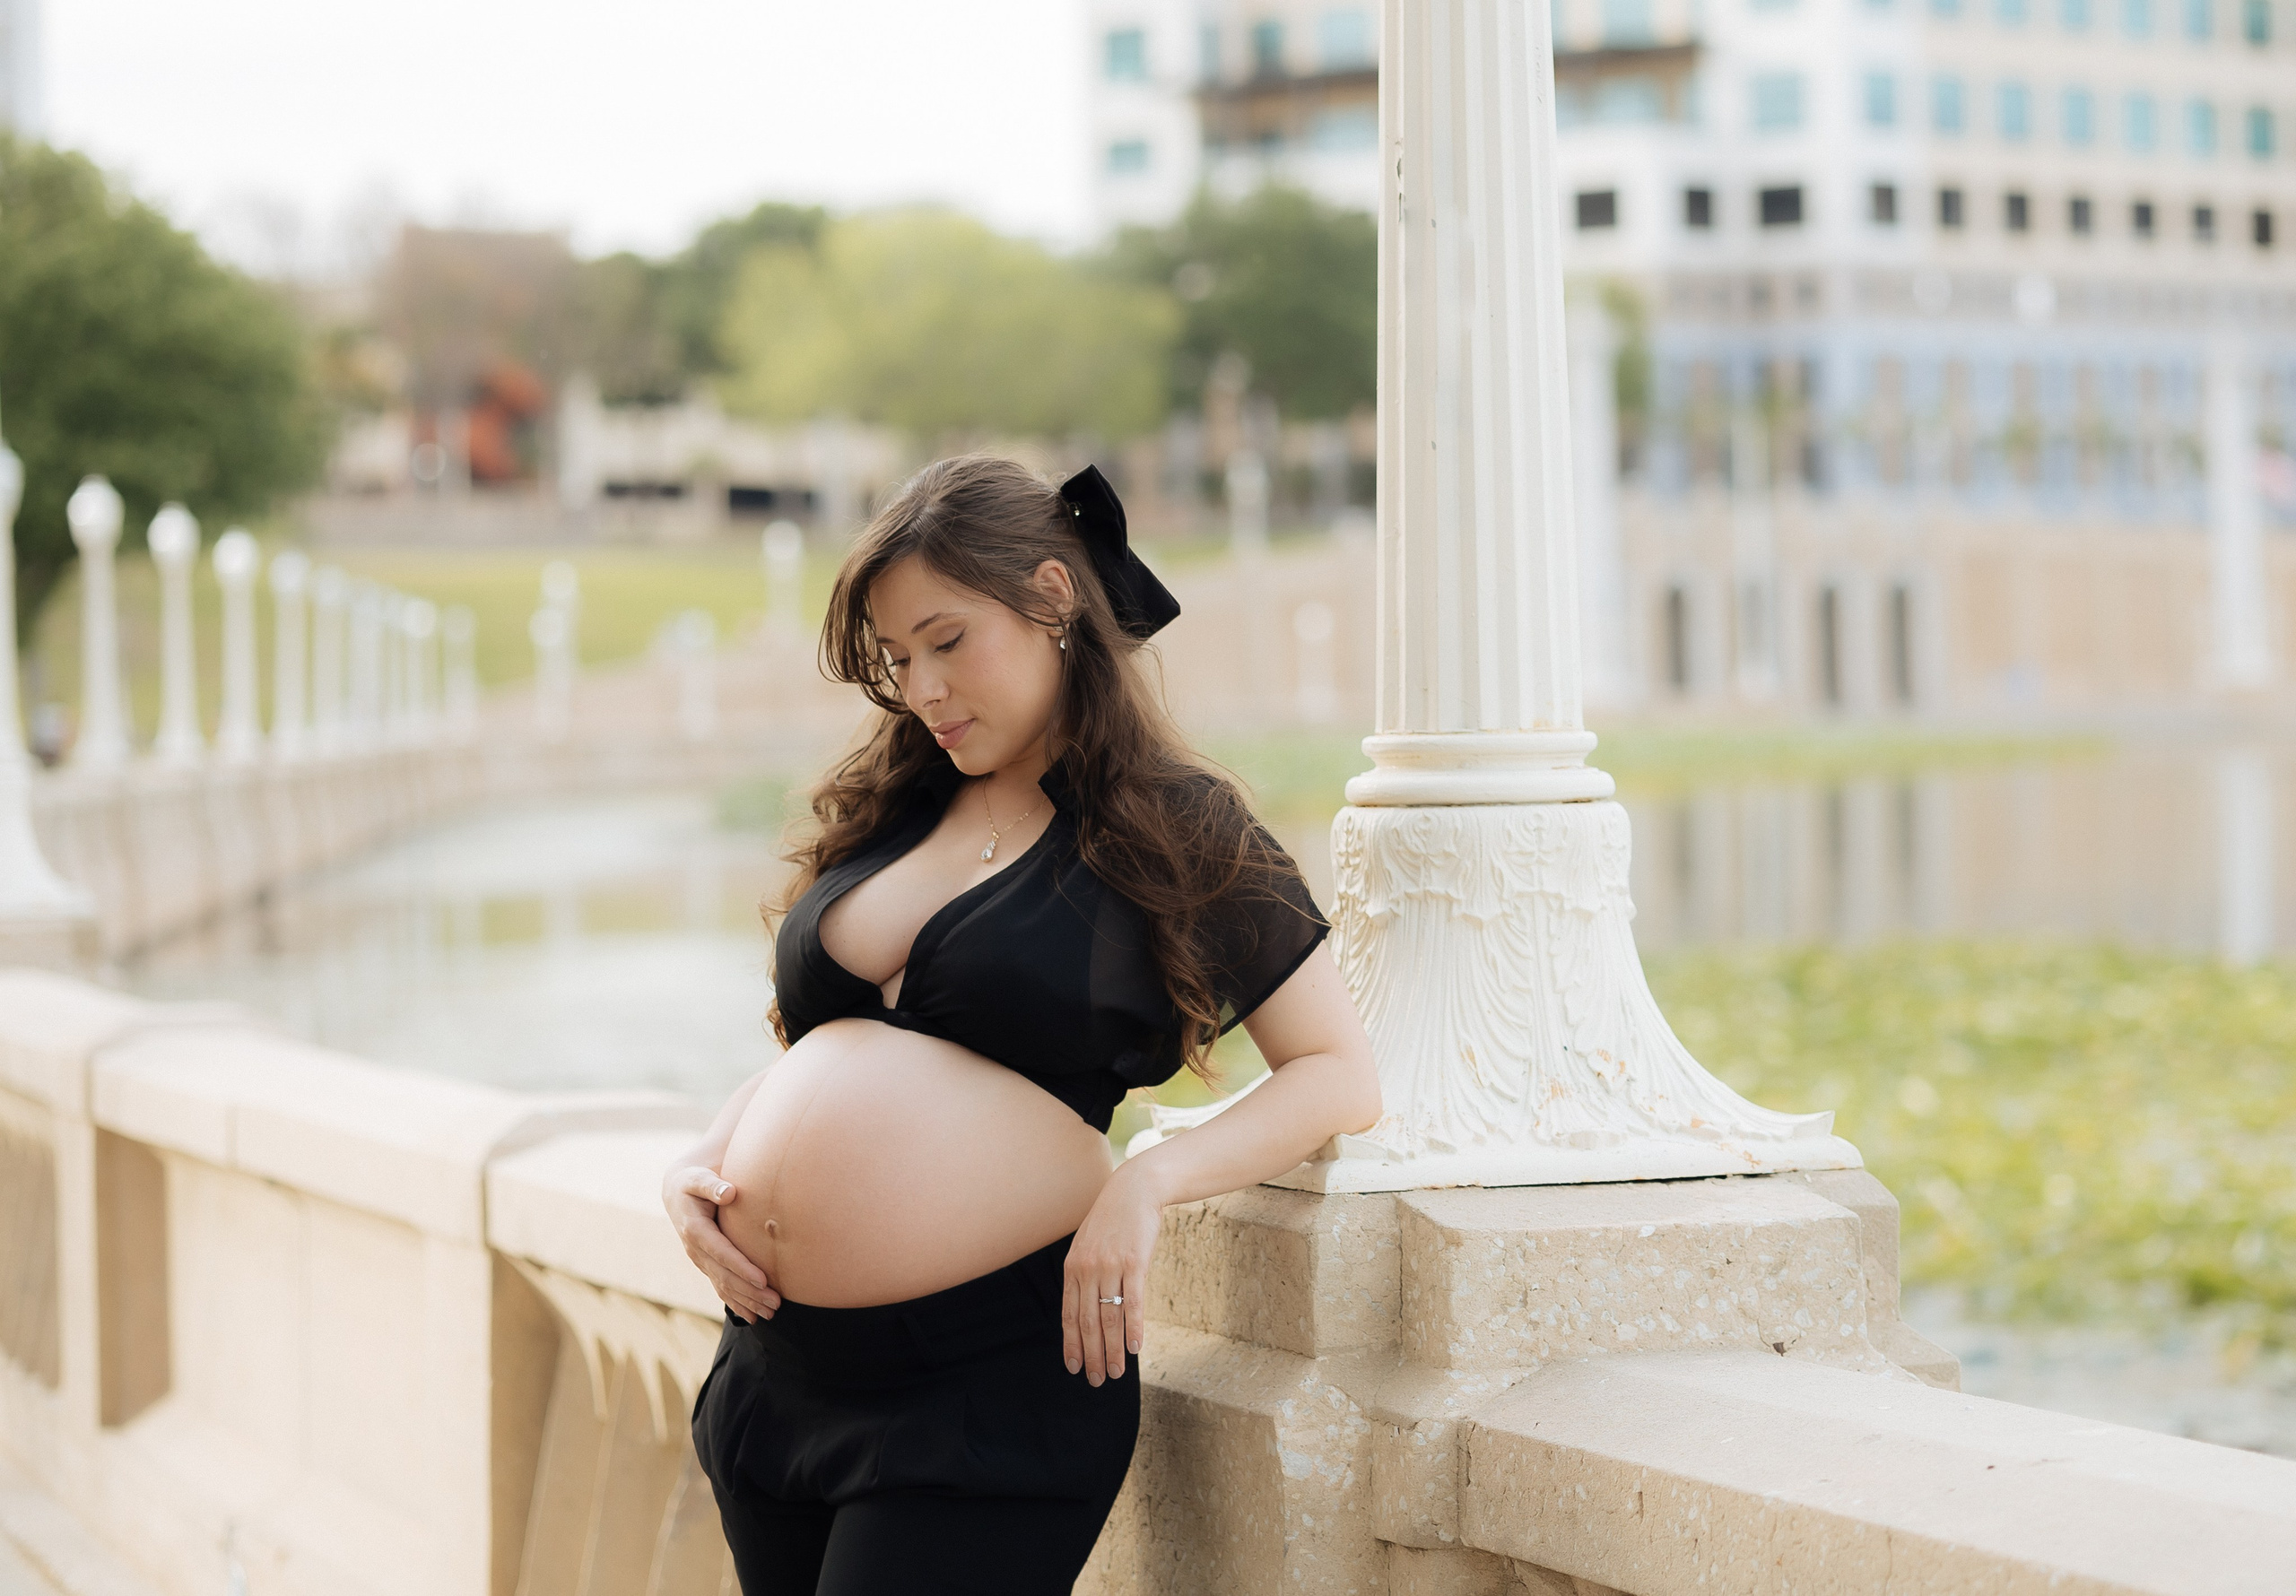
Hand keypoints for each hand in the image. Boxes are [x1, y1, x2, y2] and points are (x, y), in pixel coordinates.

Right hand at [662, 1165, 780, 1323]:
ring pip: (724, 1287)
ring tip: (771, 1313)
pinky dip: (737, 1304)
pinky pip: (721, 1289)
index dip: (741, 1267)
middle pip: (725, 1276)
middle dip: (750, 1291)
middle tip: (775, 1303)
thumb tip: (729, 1192)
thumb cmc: (694, 1181)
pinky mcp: (706, 1265)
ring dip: (747, 1302)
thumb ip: (712, 1185)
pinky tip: (753, 1316)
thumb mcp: (698, 1178)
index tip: (762, 1279)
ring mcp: (700, 1261)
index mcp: (695, 1229)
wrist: (678, 1193)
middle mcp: (696, 1250)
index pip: (721, 1253)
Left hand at [1062, 1161, 1163, 1384]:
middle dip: (1091, 1355)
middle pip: (1088, 1322)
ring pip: (1110, 1318)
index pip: (1069, 1315)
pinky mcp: (1135, 1263)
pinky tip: (1135, 1348)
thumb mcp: (1089, 1245)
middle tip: (1095, 1380)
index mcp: (1073, 1268)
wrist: (1134, 1189)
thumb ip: (1085, 1274)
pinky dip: (1134, 1328)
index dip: (1071, 1344)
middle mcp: (1087, 1269)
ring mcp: (1111, 1266)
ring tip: (1116, 1373)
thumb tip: (1086, 1308)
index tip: (1073, 1367)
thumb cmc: (1113, 1221)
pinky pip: (1133, 1303)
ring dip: (1112, 1350)